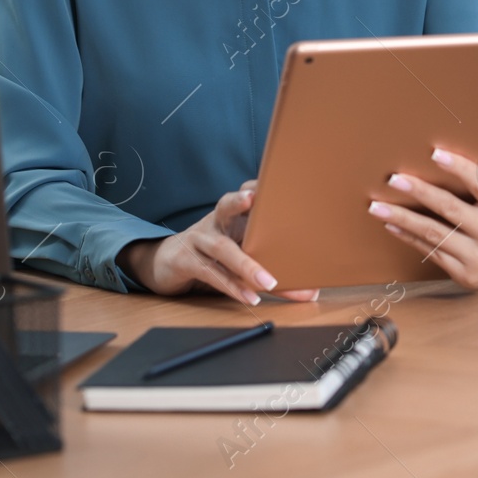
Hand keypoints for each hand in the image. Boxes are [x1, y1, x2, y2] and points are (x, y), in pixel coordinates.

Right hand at [117, 180, 319, 304]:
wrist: (166, 262)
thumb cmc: (214, 255)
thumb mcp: (240, 252)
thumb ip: (271, 266)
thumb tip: (310, 291)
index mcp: (231, 214)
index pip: (245, 191)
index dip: (257, 184)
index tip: (274, 180)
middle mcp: (215, 222)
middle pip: (226, 205)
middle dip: (240, 202)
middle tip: (254, 199)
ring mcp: (199, 240)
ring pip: (222, 248)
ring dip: (247, 265)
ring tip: (269, 282)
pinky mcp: (186, 262)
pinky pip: (211, 273)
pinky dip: (232, 286)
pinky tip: (250, 297)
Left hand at [368, 144, 477, 289]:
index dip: (458, 168)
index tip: (434, 153)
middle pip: (450, 208)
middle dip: (420, 192)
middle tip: (394, 179)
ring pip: (434, 233)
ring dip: (403, 218)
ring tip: (377, 206)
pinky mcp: (464, 275)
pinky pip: (430, 251)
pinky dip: (408, 237)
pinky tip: (391, 224)